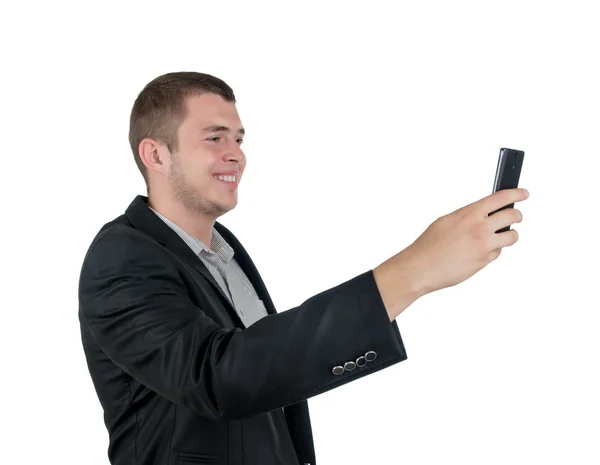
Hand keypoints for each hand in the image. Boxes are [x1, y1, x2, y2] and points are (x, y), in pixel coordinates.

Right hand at [402, 188, 528, 294]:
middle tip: (516, 217)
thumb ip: (467, 217)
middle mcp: (480, 228)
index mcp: (469, 214)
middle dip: (518, 216)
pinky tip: (479, 252)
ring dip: (510, 235)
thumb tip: (482, 215)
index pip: (501, 198)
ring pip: (512, 237)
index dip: (516, 194)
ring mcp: (484, 246)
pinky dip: (492, 251)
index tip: (523, 193)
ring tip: (500, 236)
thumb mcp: (446, 221)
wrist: (421, 267)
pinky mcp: (484, 261)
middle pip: (513, 216)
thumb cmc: (429, 245)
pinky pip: (497, 253)